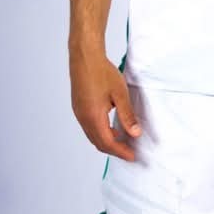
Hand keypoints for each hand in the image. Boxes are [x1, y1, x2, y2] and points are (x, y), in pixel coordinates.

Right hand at [70, 46, 141, 161]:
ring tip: (122, 140)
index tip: (132, 156)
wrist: (85, 57)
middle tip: (129, 151)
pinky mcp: (78, 107)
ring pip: (92, 135)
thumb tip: (135, 133)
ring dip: (107, 141)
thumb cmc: (102, 72)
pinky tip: (110, 126)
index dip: (121, 151)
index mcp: (93, 117)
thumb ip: (127, 115)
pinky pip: (89, 127)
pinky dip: (100, 132)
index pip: (107, 143)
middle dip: (114, 149)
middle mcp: (83, 118)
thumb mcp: (120, 93)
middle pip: (98, 142)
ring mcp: (79, 113)